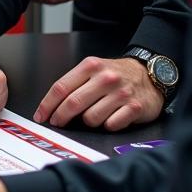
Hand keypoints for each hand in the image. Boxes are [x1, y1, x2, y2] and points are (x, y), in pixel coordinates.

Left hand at [34, 55, 162, 129]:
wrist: (150, 74)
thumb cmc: (116, 74)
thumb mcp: (93, 69)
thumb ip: (74, 83)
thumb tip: (51, 106)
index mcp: (90, 66)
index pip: (61, 87)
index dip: (47, 105)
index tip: (40, 116)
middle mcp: (106, 78)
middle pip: (72, 103)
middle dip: (60, 117)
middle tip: (57, 122)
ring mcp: (121, 93)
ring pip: (91, 118)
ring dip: (88, 122)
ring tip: (93, 115)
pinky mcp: (135, 108)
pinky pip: (111, 125)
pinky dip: (107, 125)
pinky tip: (110, 118)